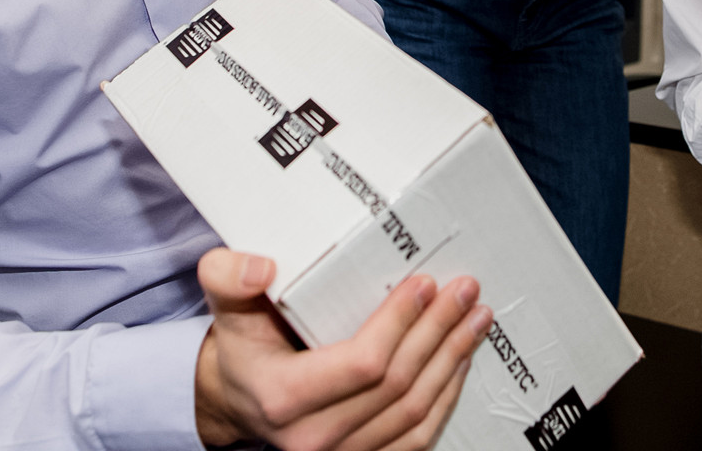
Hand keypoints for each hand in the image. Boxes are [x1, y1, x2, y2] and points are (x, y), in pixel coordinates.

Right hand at [193, 248, 492, 450]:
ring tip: (475, 318)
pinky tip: (459, 361)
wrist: (240, 400)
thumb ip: (227, 276)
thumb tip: (259, 268)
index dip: (400, 323)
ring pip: (414, 413)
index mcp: (283, 397)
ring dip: (451, 361)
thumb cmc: (243, 347)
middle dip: (439, 332)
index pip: (362, 363)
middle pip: (397, 386)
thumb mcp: (226, 307)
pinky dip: (446, 397)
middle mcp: (312, 438)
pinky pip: (417, 438)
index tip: (424, 283)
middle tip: (465, 291)